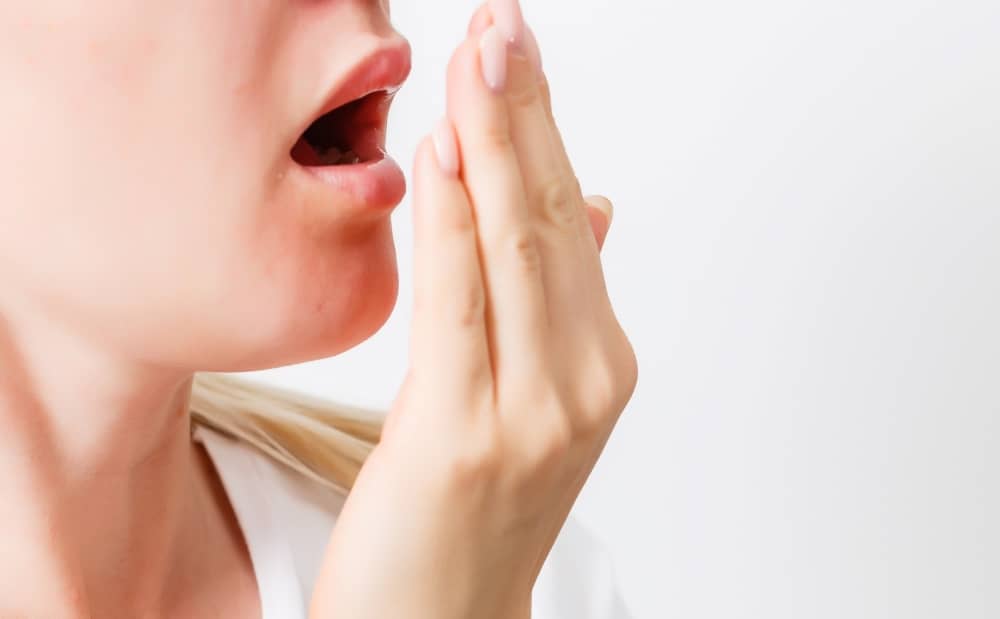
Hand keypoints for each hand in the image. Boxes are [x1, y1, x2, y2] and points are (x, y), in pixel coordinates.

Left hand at [310, 2, 637, 616]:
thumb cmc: (471, 511)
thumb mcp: (530, 400)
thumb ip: (558, 301)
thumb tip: (586, 206)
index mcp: (595, 363)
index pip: (567, 222)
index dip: (541, 129)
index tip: (518, 51)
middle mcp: (581, 382)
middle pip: (550, 220)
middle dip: (525, 111)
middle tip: (506, 22)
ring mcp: (534, 413)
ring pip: (517, 251)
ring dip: (495, 142)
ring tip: (481, 55)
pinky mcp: (466, 440)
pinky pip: (461, 310)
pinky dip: (452, 225)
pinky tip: (440, 155)